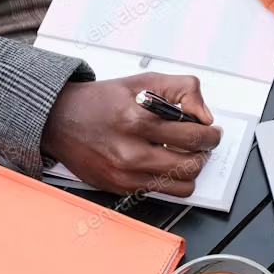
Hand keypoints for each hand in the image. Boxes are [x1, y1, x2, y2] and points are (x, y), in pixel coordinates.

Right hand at [41, 73, 221, 196]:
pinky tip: (163, 162)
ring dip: (190, 170)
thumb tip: (205, 116)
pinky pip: (161, 192)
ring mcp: (125, 175)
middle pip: (191, 165)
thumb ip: (183, 90)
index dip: (211, 135)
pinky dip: (169, 179)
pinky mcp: (120, 188)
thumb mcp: (146, 81)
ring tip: (185, 154)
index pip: (193, 136)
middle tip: (202, 143)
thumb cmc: (102, 101)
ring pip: (181, 186)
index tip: (213, 132)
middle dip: (204, 152)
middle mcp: (130, 152)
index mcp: (138, 121)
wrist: (60, 120)